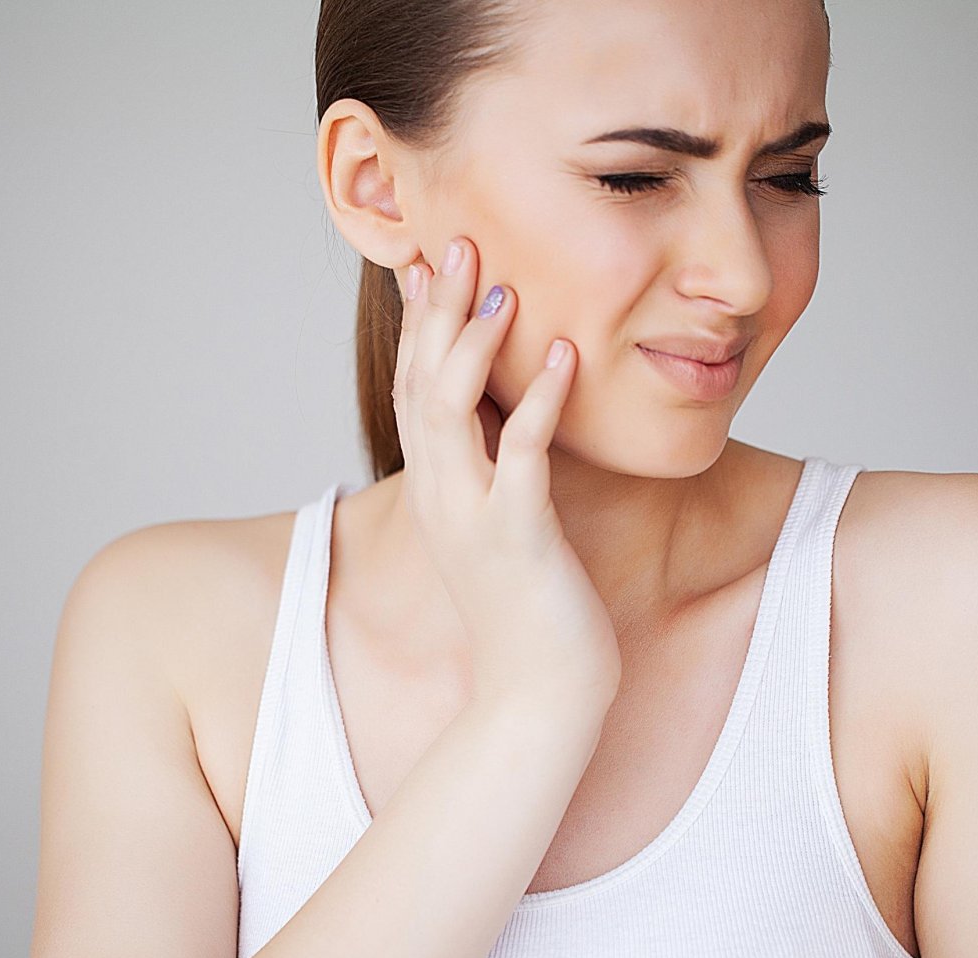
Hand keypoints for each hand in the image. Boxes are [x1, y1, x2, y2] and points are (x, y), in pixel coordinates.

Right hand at [391, 238, 622, 710]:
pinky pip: (522, 456)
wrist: (539, 697)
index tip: (429, 266)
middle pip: (421, 384)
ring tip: (499, 285)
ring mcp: (472, 517)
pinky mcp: (517, 538)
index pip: (413, 391)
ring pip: (452, 411)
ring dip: (472, 344)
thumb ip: (495, 479)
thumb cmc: (530, 612)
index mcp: (436, 492)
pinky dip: (540, 401)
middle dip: (436, 312)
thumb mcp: (501, 533)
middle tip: (455, 240)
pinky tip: (563, 352)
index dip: (418, 327)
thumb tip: (510, 433)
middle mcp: (440, 497)